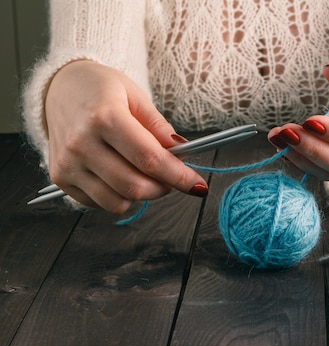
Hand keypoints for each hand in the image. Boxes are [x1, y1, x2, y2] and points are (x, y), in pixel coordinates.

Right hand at [44, 60, 207, 212]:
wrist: (60, 87)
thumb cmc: (101, 90)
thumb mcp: (135, 96)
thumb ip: (159, 127)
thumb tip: (181, 152)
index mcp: (104, 117)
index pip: (149, 159)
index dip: (179, 176)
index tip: (198, 185)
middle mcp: (81, 143)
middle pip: (134, 186)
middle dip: (164, 188)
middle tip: (172, 178)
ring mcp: (68, 163)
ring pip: (118, 201)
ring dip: (143, 195)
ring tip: (146, 175)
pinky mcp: (60, 177)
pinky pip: (100, 204)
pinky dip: (120, 197)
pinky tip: (122, 175)